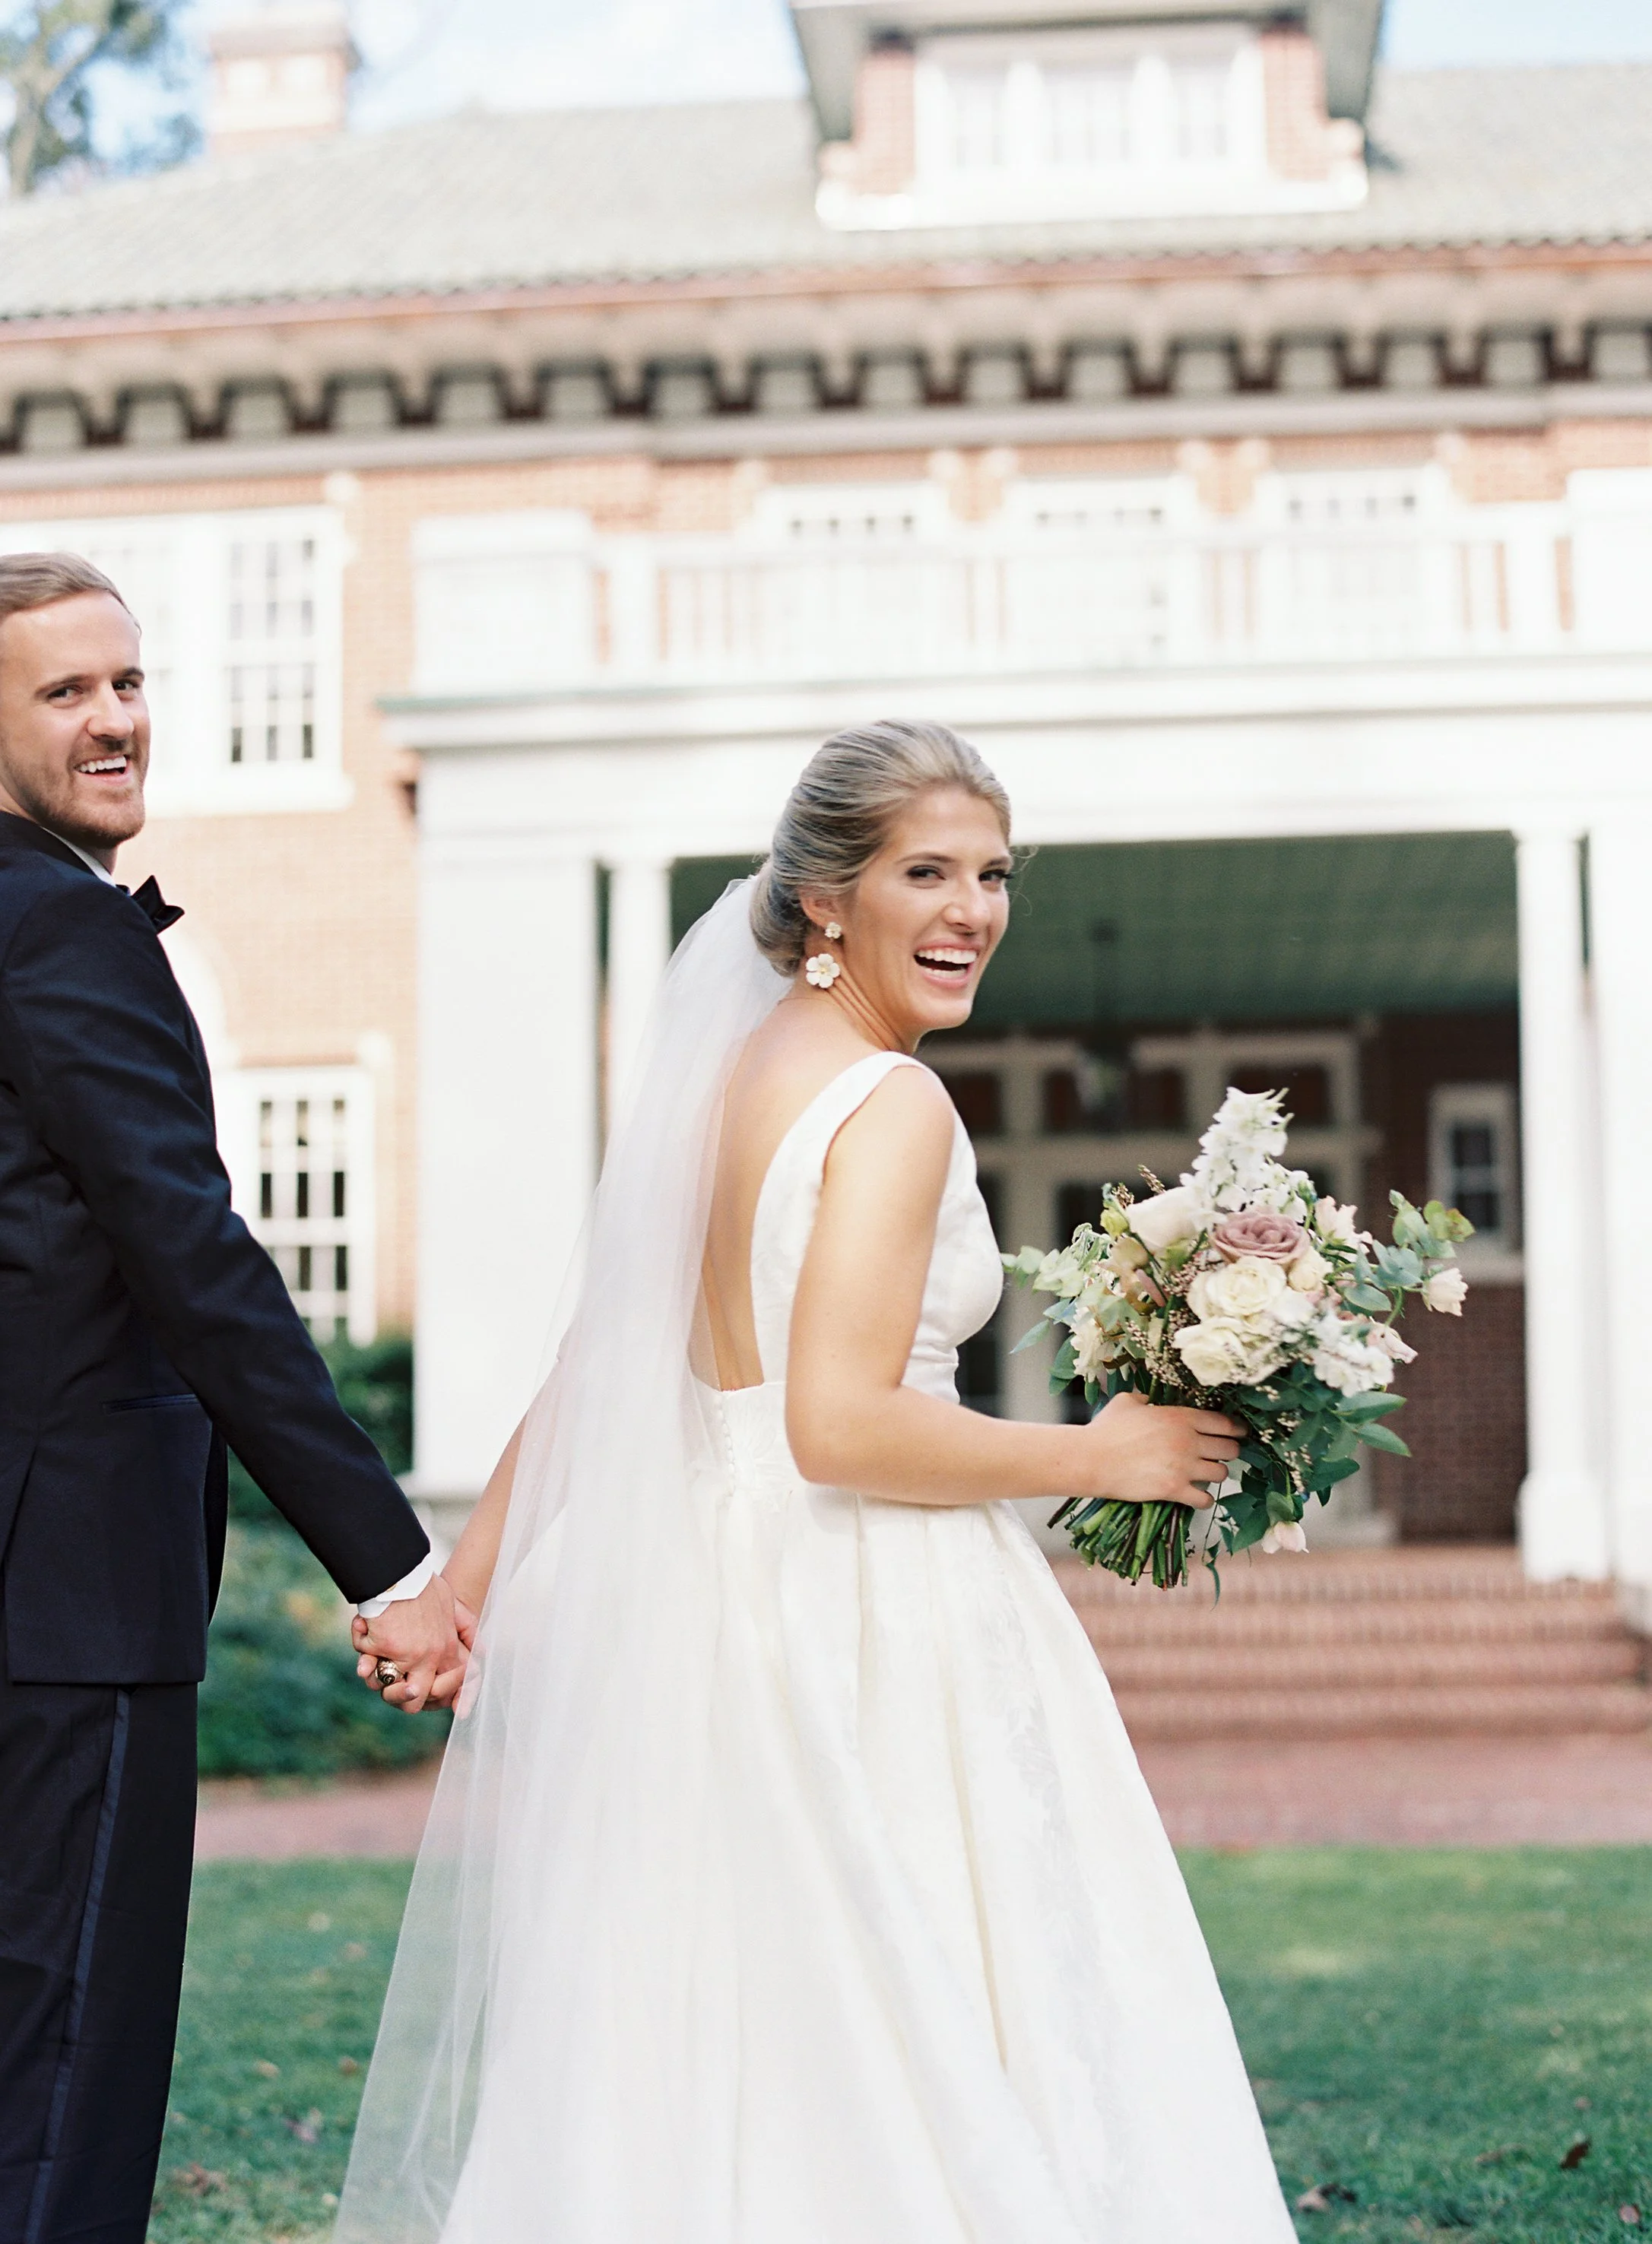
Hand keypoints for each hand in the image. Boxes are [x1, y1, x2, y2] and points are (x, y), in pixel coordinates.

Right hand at [351, 1575, 465, 1713]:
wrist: (400, 1570)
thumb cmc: (423, 1584)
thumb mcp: (452, 1605)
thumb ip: (464, 1628)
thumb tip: (481, 1652)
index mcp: (445, 1649)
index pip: (443, 1689)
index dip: (429, 1695)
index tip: (412, 1686)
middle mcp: (428, 1658)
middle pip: (413, 1701)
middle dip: (397, 1697)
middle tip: (387, 1682)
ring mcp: (405, 1656)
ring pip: (386, 1690)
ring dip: (374, 1678)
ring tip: (368, 1663)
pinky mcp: (382, 1647)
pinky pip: (364, 1660)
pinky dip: (361, 1641)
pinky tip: (364, 1624)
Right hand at [1076, 1390, 1240, 1508]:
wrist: (1092, 1458)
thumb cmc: (1106, 1429)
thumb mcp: (1127, 1402)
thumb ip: (1145, 1399)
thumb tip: (1149, 1401)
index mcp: (1181, 1417)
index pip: (1224, 1423)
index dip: (1236, 1430)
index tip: (1239, 1434)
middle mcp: (1188, 1441)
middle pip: (1230, 1450)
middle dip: (1228, 1453)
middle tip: (1218, 1456)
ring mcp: (1183, 1467)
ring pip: (1221, 1474)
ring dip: (1215, 1475)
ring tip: (1204, 1475)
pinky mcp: (1174, 1490)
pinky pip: (1205, 1499)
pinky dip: (1203, 1499)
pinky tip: (1196, 1496)